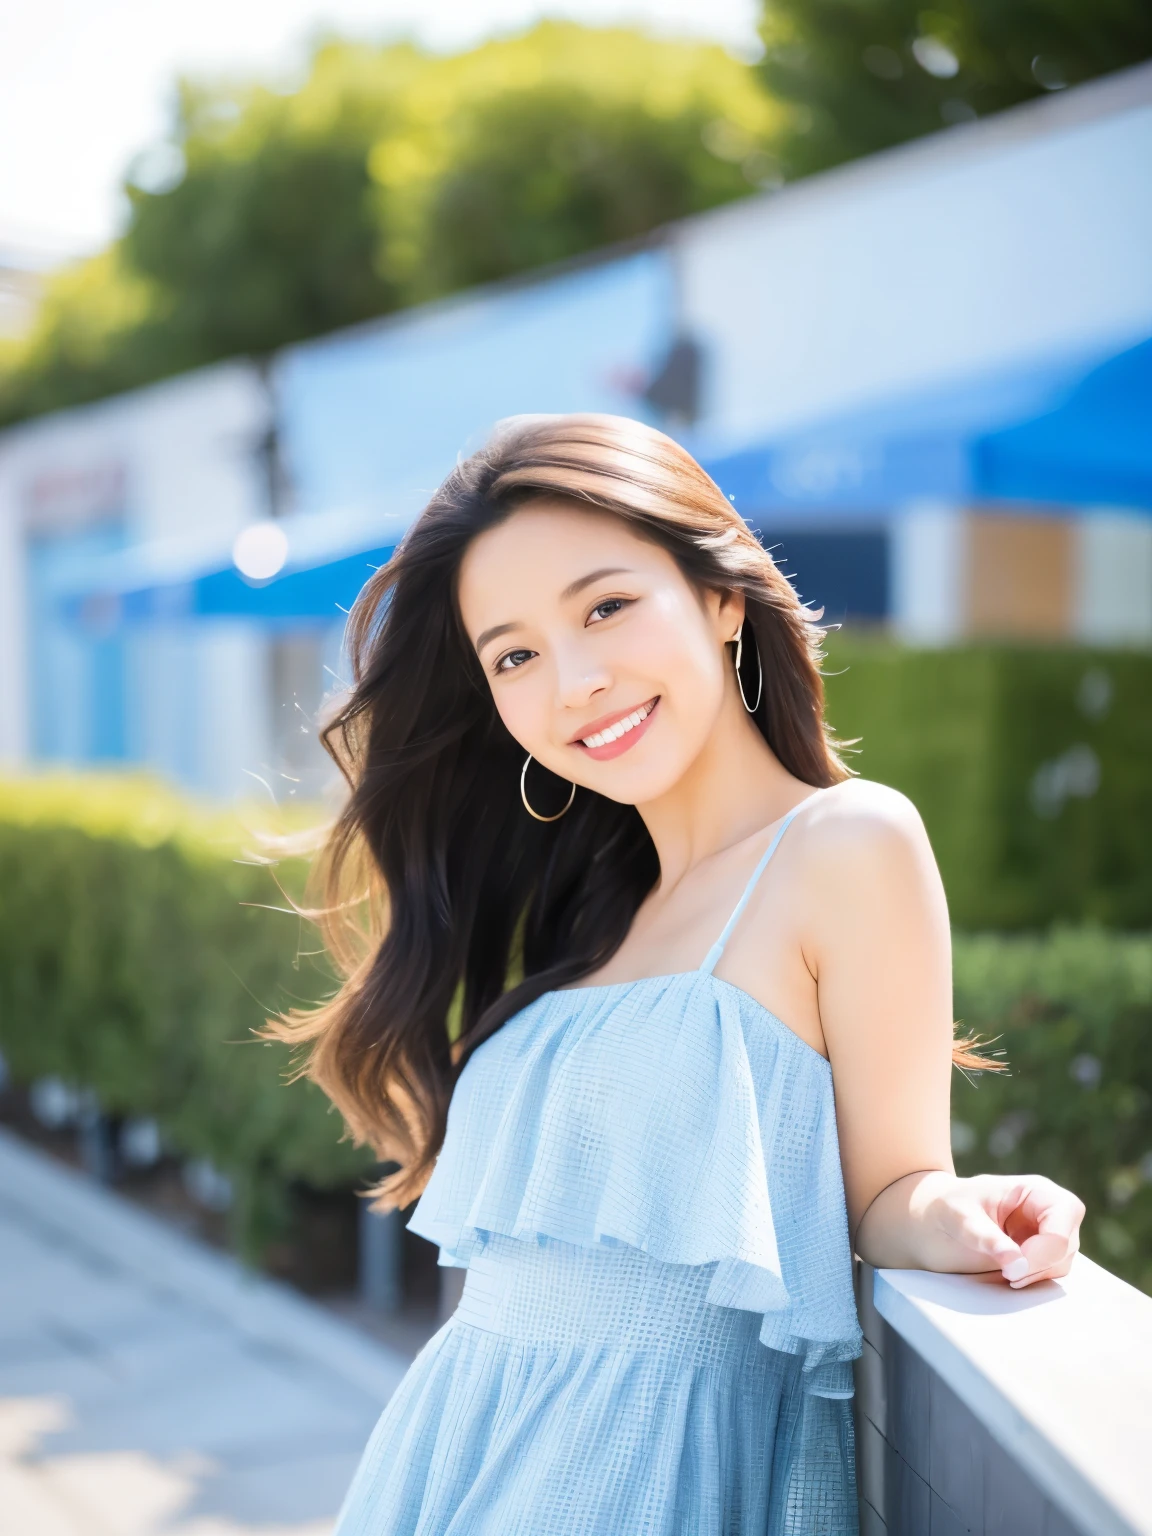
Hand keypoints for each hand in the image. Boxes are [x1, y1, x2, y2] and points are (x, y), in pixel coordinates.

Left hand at [925, 1173, 1084, 1288]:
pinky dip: (1033, 1279)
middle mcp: (1048, 1211)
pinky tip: (1008, 1275)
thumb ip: (987, 1238)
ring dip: (1036, 1275)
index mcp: (1034, 1190)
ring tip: (1003, 1273)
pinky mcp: (1040, 1255)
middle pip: (1066, 1244)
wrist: (933, 1223)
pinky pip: (1051, 1273)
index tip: (1016, 1266)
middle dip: (1039, 1265)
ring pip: (1062, 1263)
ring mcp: (1047, 1234)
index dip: (1046, 1246)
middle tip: (1007, 1275)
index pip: (1064, 1215)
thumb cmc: (946, 1209)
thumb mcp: (960, 1218)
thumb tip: (1017, 1264)